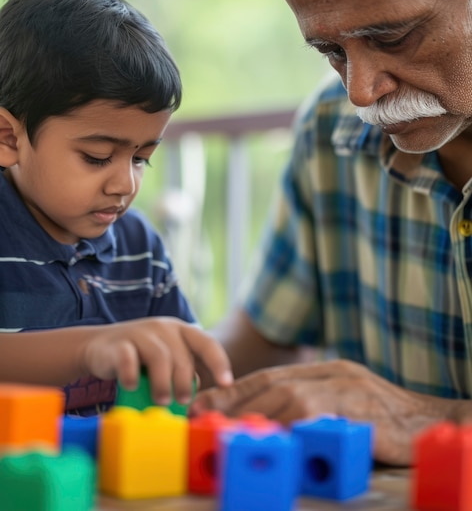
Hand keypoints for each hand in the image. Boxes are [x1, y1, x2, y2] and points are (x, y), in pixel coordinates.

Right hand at [80, 317, 232, 405]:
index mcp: (181, 331)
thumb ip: (182, 372)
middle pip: (182, 356)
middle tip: (183, 401)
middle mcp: (164, 328)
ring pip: (159, 357)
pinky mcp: (119, 343)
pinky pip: (129, 359)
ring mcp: (141, 333)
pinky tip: (131, 386)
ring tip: (161, 400)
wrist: (99, 347)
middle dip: (184, 382)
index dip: (219, 363)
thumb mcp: (166, 361)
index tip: (225, 383)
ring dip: (163, 382)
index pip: (207, 343)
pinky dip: (131, 375)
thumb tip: (197, 397)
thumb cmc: (140, 358)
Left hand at [189, 359, 461, 465]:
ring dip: (252, 414)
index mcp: (323, 370)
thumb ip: (309, 404)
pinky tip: (266, 437)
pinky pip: (315, 417)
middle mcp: (329, 373)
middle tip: (200, 416)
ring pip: (288, 397)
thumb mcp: (341, 402)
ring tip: (222, 429)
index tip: (202, 401)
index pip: (269, 376)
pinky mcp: (357, 410)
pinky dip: (287, 427)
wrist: (428, 419)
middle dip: (233, 401)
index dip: (233, 389)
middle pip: (271, 384)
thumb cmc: (383, 416)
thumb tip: (268, 419)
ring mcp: (344, 389)